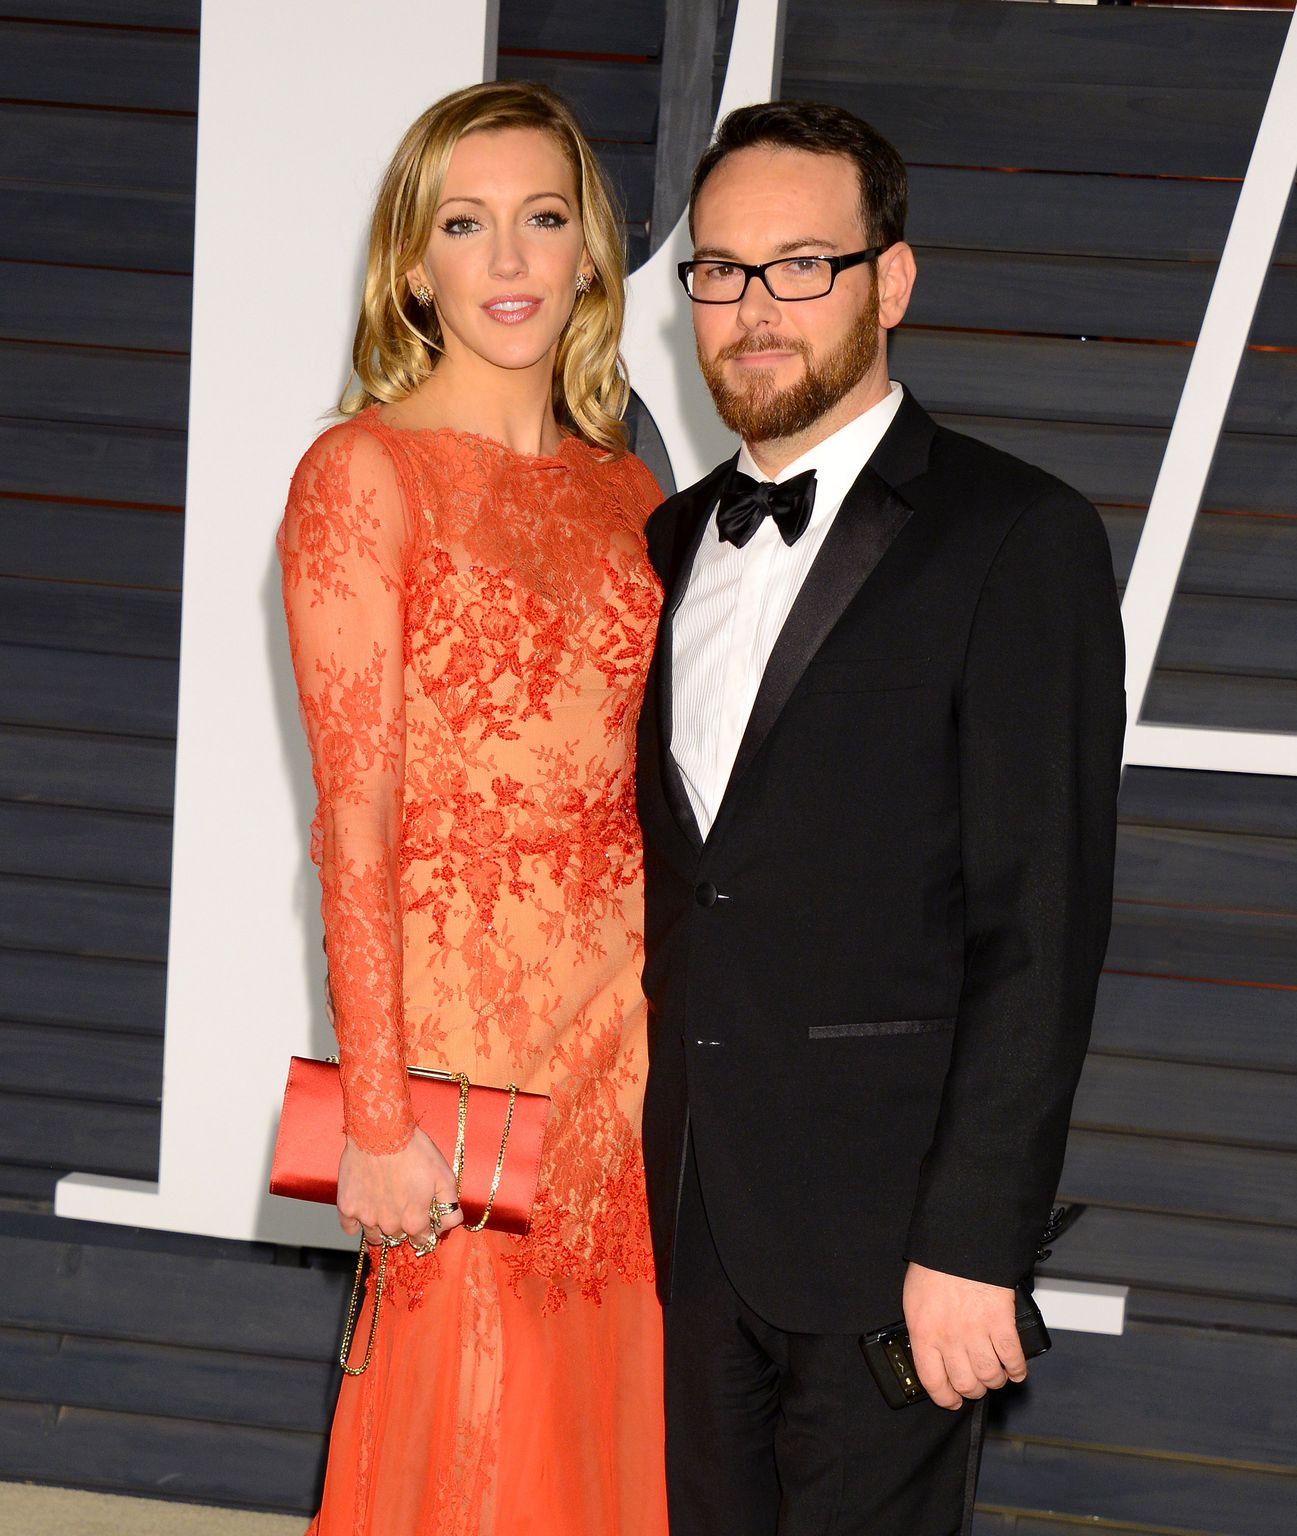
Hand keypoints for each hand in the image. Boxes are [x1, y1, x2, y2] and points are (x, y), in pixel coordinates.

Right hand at [336, 1125, 463, 1250]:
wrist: (381, 1131)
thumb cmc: (414, 1151)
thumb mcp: (444, 1176)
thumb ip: (450, 1207)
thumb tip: (448, 1226)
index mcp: (414, 1221)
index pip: (421, 1240)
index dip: (425, 1230)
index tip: (424, 1218)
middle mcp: (389, 1225)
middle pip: (398, 1236)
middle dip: (403, 1225)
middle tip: (404, 1203)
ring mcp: (366, 1217)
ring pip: (375, 1235)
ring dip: (381, 1226)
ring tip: (385, 1204)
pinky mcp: (347, 1207)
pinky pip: (350, 1227)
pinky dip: (356, 1222)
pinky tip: (365, 1206)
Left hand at [902, 1261, 1026, 1410]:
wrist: (960, 1241)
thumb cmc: (935, 1266)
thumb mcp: (914, 1300)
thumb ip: (922, 1330)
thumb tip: (929, 1353)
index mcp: (924, 1332)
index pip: (933, 1382)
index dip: (945, 1398)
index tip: (951, 1401)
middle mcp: (950, 1338)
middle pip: (965, 1384)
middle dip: (972, 1390)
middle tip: (975, 1384)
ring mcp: (977, 1332)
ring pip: (990, 1377)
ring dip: (994, 1380)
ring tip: (994, 1374)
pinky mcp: (1001, 1323)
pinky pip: (1013, 1359)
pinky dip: (1016, 1369)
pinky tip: (1014, 1369)